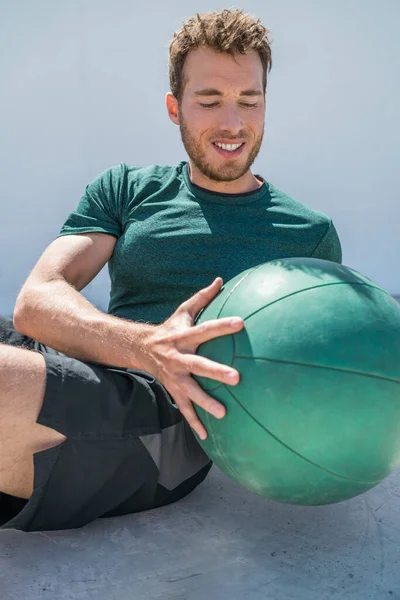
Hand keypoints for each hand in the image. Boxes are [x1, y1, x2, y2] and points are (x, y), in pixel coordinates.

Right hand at [141, 278, 243, 439]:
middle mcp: (177, 358)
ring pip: (189, 392)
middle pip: (197, 365)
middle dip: (215, 372)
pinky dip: (194, 423)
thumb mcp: (183, 312)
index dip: (221, 326)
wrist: (140, 348)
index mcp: (182, 337)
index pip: (205, 329)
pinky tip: (207, 436)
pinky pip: (183, 409)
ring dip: (205, 403)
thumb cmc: (169, 329)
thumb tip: (221, 279)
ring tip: (223, 413)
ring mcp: (174, 377)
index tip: (241, 323)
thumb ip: (202, 297)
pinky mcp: (172, 390)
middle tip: (237, 378)